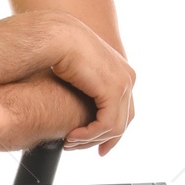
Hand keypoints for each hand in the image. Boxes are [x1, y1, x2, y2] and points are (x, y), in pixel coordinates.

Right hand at [47, 16, 135, 150]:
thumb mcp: (78, 75)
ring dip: (91, 139)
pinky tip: (72, 135)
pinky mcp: (114, 89)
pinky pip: (107, 124)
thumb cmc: (58, 52)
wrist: (56, 37)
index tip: (98, 147)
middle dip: (103, 140)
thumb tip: (78, 105)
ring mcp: (124, 83)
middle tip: (78, 148)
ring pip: (115, 127)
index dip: (110, 132)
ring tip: (70, 142)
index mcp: (122, 72)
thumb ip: (85, 90)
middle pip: (124, 120)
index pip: (124, 111)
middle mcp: (128, 78)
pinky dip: (90, 134)